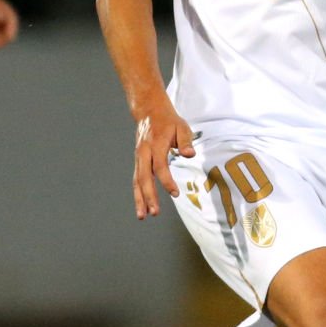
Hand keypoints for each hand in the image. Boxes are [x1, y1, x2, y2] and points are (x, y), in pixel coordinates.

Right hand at [132, 103, 195, 218]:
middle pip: (144, 177)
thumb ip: (186, 141)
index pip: (160, 166)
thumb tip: (190, 154)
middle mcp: (144, 153)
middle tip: (154, 212)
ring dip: (140, 199)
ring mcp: (139, 157)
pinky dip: (138, 194)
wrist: (148, 110)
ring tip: (143, 216)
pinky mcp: (138, 161)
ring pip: (137, 181)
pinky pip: (136, 179)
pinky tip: (142, 207)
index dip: (166, 180)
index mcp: (156, 144)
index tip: (175, 193)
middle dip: (148, 196)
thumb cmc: (168, 120)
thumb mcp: (181, 126)